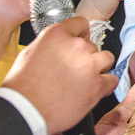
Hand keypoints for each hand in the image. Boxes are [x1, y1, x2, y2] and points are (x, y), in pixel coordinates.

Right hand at [2, 17, 115, 134]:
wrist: (25, 110)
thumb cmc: (22, 86)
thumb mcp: (31, 52)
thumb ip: (51, 44)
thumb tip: (60, 46)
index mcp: (57, 35)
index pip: (81, 23)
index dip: (80, 35)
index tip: (79, 42)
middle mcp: (76, 47)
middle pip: (92, 44)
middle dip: (85, 56)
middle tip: (75, 69)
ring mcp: (89, 66)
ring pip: (106, 58)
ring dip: (98, 66)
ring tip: (86, 78)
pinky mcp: (97, 85)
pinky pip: (112, 80)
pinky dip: (106, 84)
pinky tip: (95, 88)